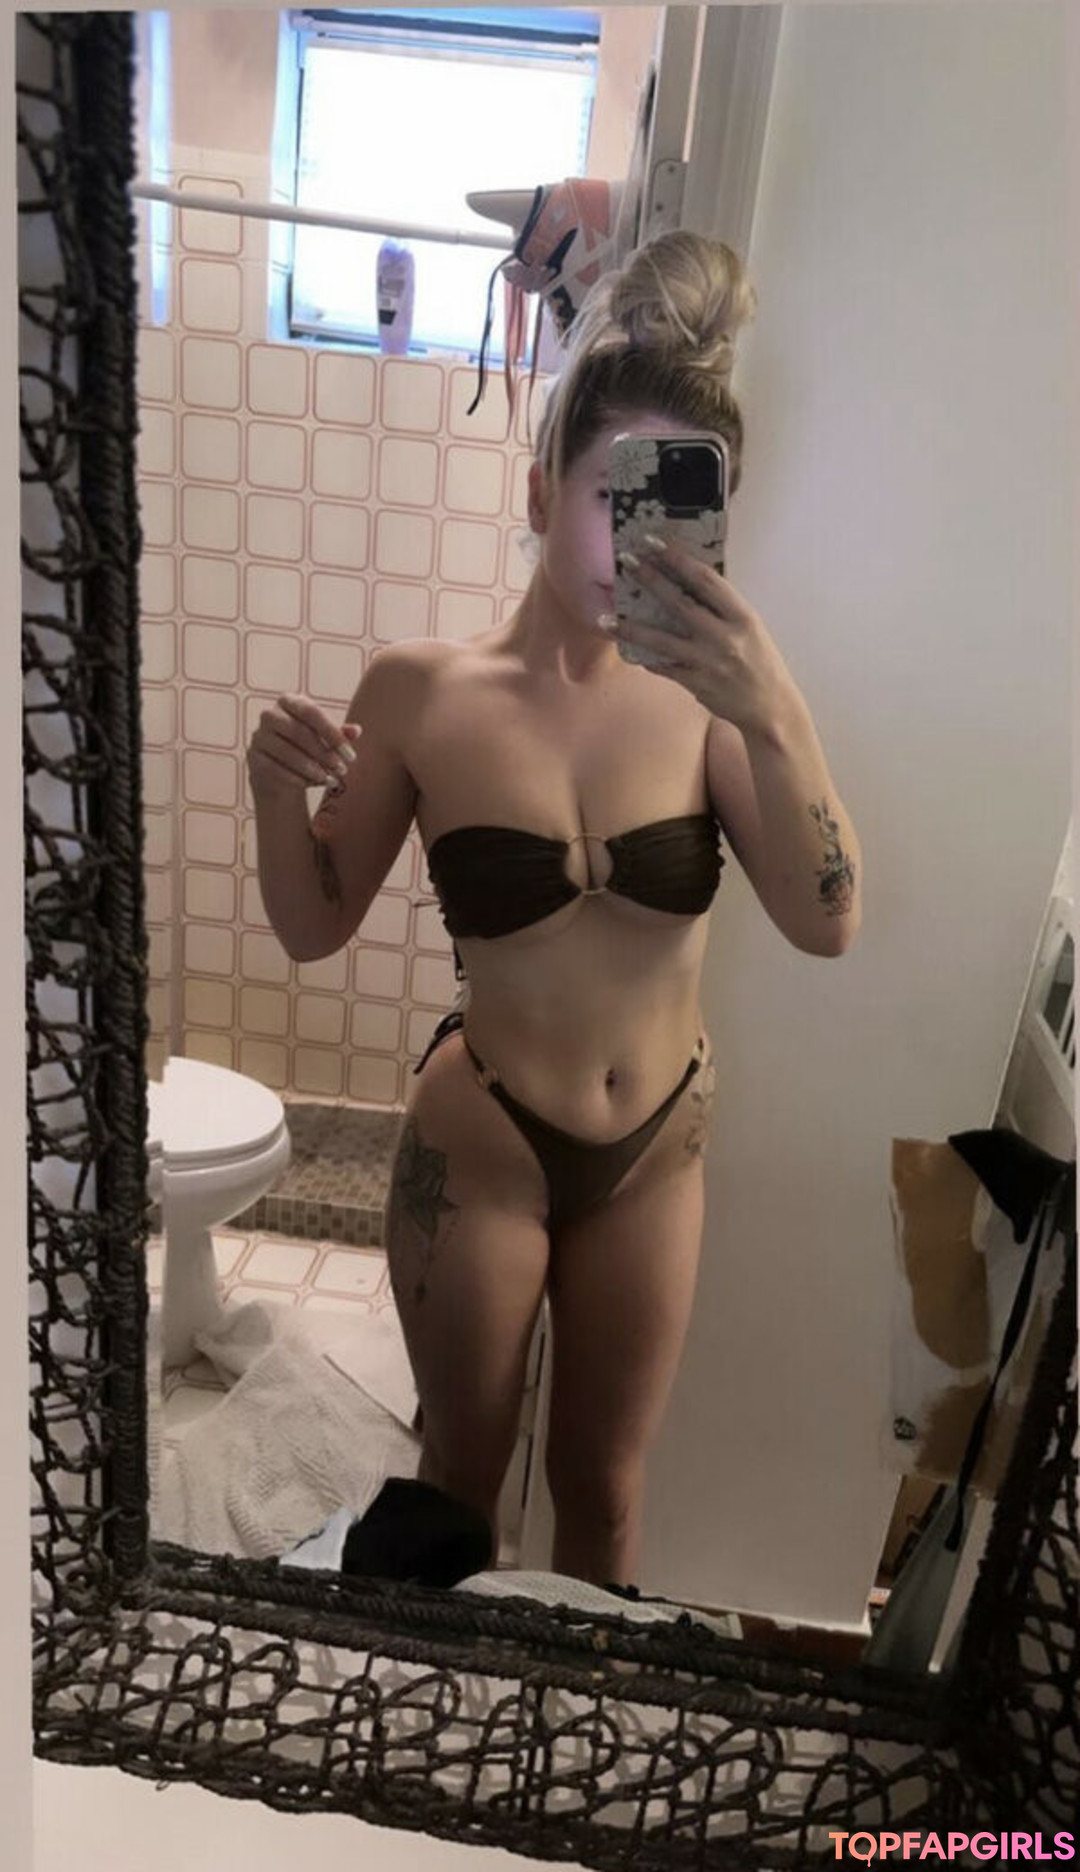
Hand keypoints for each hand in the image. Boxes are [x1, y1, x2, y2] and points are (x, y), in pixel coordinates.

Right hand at [247, 694, 361, 798]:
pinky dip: (297, 779)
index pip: (311, 712)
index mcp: (289, 702)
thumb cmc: (308, 749)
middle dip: (323, 753)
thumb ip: (339, 734)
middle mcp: (270, 715)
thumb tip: (356, 730)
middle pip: (298, 731)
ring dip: (312, 768)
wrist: (280, 772)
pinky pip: (275, 769)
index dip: (332, 734)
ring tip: (331, 780)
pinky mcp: (253, 758)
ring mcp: (258, 736)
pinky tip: (314, 784)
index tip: (351, 756)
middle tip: (343, 769)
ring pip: (286, 752)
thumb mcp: (326, 740)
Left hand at [611, 536, 794, 735]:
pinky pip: (664, 667)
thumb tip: (687, 585)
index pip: (705, 579)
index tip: (654, 542)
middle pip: (679, 602)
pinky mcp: (696, 683)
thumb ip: (722, 610)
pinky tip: (630, 651)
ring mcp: (708, 661)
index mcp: (741, 616)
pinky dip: (648, 658)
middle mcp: (724, 636)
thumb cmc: (760, 662)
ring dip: (630, 628)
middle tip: (627, 561)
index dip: (678, 558)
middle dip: (650, 579)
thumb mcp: (750, 628)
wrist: (770, 707)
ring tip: (605, 619)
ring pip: (661, 640)